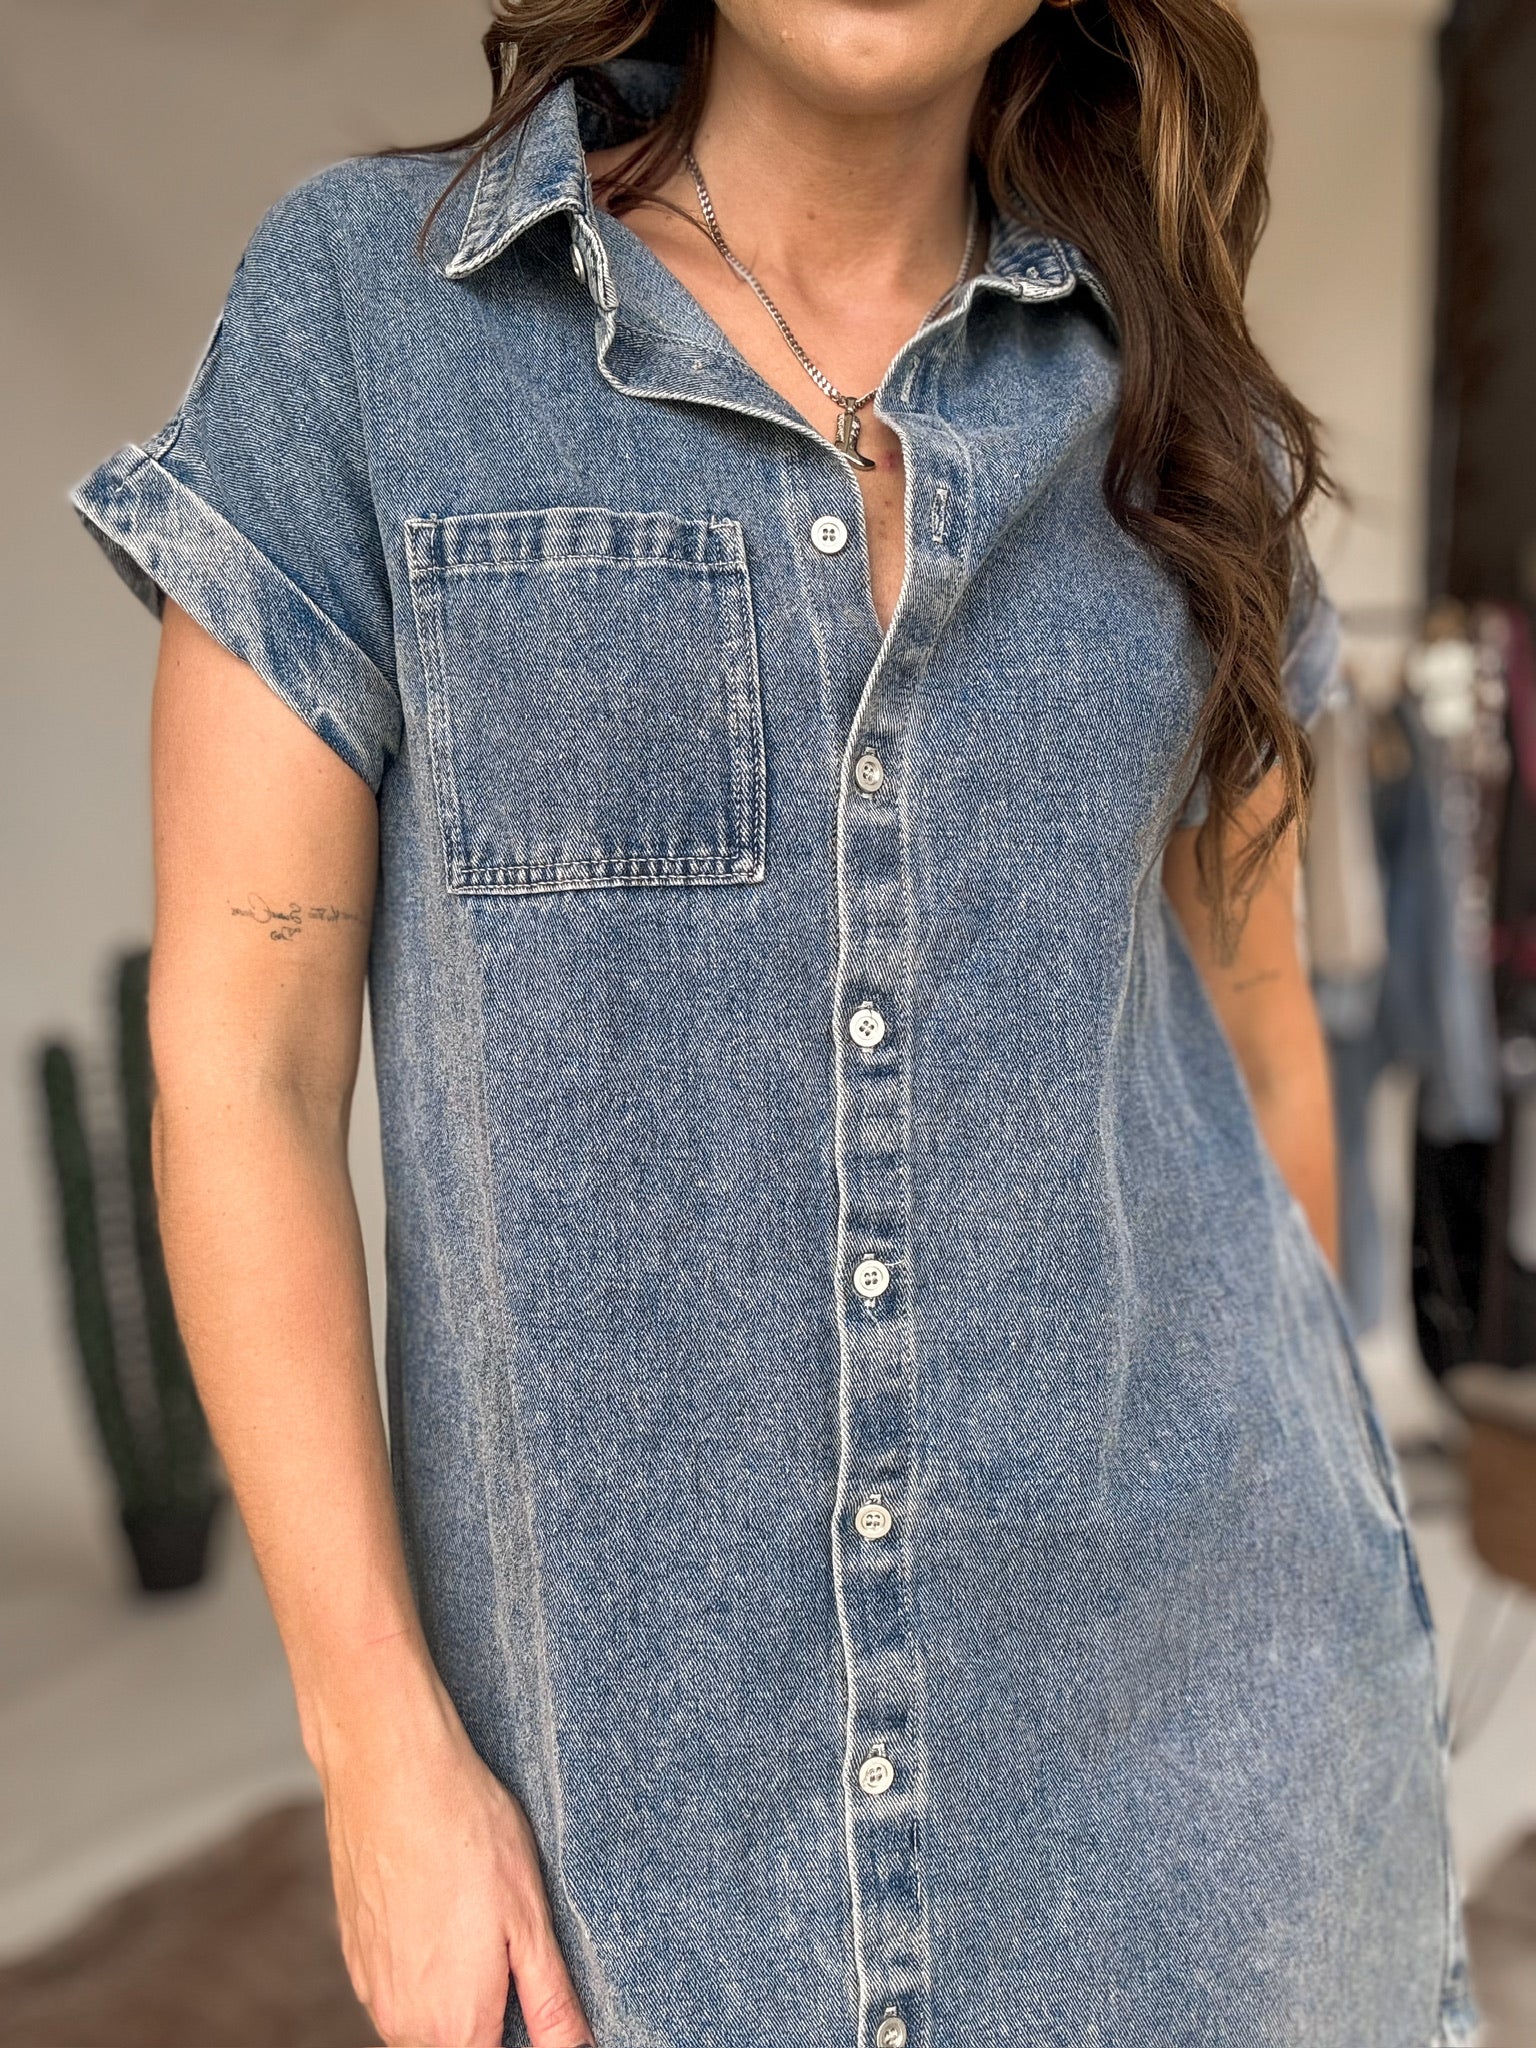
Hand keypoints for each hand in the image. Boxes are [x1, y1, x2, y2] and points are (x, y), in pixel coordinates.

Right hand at [313, 1679, 592, 2047]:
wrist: (390, 1772)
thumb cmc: (466, 1832)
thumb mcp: (530, 1916)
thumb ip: (550, 2002)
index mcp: (455, 2025)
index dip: (522, 2033)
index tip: (528, 1989)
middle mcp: (403, 2022)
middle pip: (459, 2043)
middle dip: (491, 2014)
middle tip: (509, 1945)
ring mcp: (371, 1989)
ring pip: (424, 2020)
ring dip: (455, 1990)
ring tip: (476, 1917)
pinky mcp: (353, 1956)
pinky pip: (396, 1986)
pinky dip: (422, 1964)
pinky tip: (441, 1906)